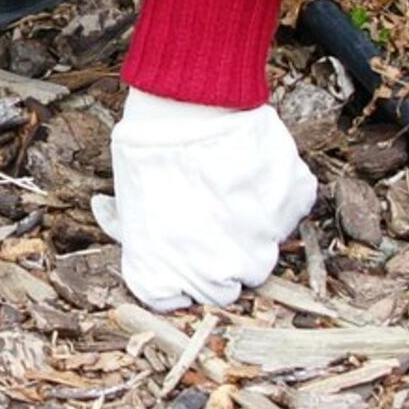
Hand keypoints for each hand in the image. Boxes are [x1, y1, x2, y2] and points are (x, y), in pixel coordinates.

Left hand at [92, 90, 315, 312]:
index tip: (178, 248)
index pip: (176, 298)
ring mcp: (261, 246)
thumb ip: (134, 229)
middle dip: (222, 255)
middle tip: (211, 213)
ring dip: (251, 228)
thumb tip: (115, 221)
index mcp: (164, 277)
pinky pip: (287, 213)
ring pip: (263, 251)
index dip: (178, 271)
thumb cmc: (149, 151)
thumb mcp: (127, 198)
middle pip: (230, 283)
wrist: (190, 109)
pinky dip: (275, 198)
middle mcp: (218, 274)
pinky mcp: (292, 210)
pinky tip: (251, 172)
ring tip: (230, 186)